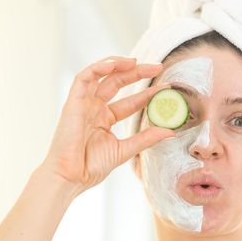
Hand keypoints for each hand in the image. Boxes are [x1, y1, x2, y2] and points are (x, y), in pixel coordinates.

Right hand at [40, 56, 174, 194]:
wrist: (70, 178)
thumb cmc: (90, 167)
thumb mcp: (125, 150)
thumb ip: (146, 138)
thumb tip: (171, 131)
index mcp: (105, 119)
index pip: (131, 101)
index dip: (148, 93)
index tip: (167, 87)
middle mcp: (94, 108)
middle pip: (118, 82)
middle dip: (138, 73)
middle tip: (158, 67)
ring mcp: (84, 104)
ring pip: (101, 75)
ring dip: (119, 65)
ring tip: (139, 62)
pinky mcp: (73, 102)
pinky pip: (84, 77)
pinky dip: (99, 67)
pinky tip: (117, 64)